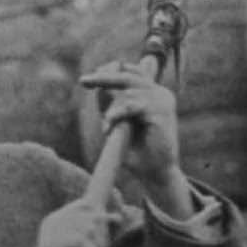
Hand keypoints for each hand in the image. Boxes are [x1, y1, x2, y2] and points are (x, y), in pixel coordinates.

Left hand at [81, 61, 182, 188]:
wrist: (157, 173)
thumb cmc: (139, 153)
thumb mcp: (122, 126)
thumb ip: (114, 107)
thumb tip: (99, 90)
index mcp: (153, 94)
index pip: (131, 74)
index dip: (111, 73)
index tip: (88, 79)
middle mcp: (160, 94)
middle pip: (129, 77)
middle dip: (104, 77)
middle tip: (84, 81)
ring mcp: (162, 101)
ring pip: (129, 91)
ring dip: (111, 108)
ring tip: (105, 127)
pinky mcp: (161, 113)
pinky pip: (133, 106)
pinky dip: (118, 113)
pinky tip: (109, 121)